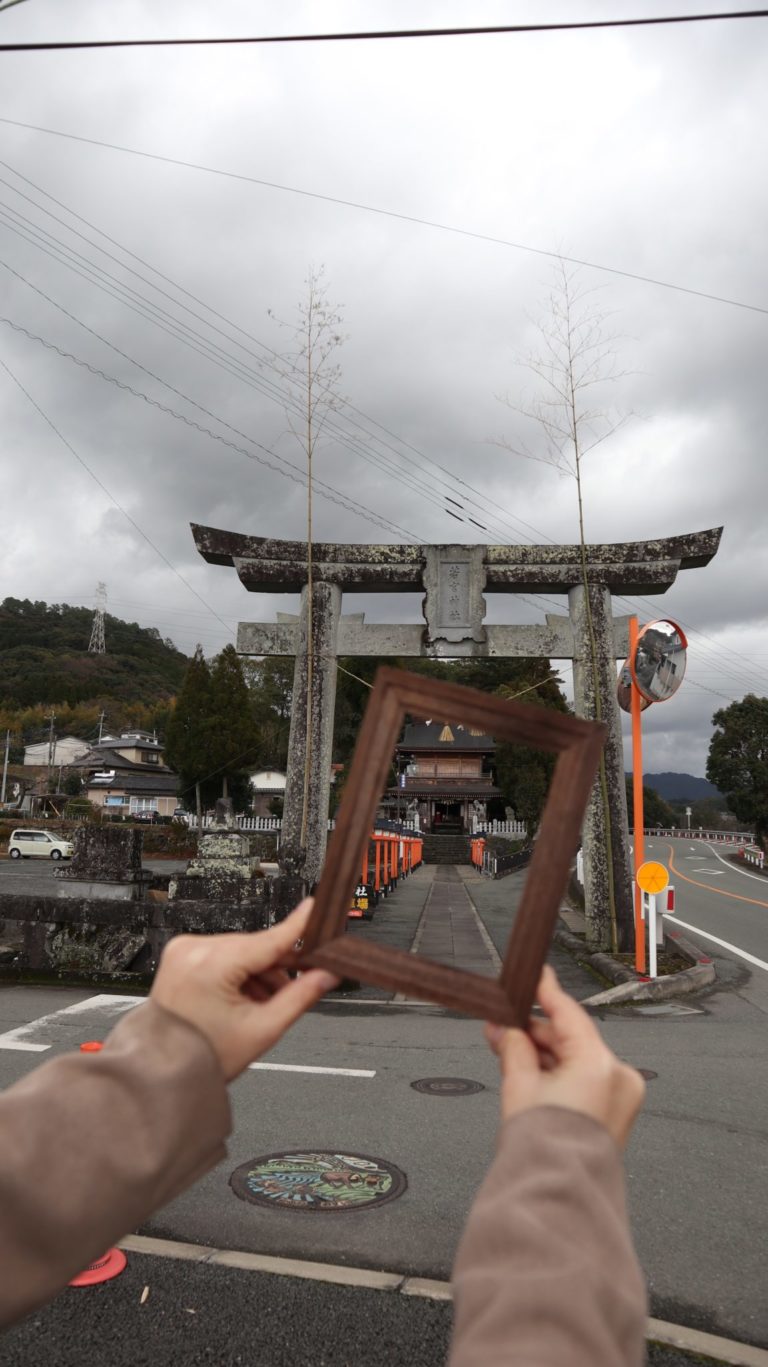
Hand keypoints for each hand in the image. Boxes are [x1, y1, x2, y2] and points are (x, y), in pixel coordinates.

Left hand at [151, 900, 337, 1080]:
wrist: (162, 1072)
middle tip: (295, 990)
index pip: (267, 939)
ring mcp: (183, 951)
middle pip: (255, 947)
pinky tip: (243, 1000)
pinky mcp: (181, 956)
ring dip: (257, 974)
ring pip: (240, 952)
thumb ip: (299, 998)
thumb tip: (326, 975)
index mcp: (209, 964)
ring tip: (260, 1006)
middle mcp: (192, 950)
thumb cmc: (201, 1059)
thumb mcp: (261, 1030)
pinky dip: (238, 974)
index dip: (297, 927)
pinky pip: (222, 956)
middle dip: (276, 969)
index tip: (316, 910)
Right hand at [486, 966, 644, 1148]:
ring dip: (545, 1055)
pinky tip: (531, 1072)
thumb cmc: (544, 1148)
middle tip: (501, 1026)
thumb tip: (507, 1029)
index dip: (546, 992)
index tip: (535, 975)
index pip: (569, 1014)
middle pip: (571, 1039)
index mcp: (599, 1065)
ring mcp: (621, 1096)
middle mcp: (618, 1077)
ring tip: (508, 1051)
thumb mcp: (519, 1086)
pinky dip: (560, 1074)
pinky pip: (586, 1080)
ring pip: (577, 1060)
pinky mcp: (617, 1113)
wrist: (557, 1193)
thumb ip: (514, 1047)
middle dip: (534, 1034)